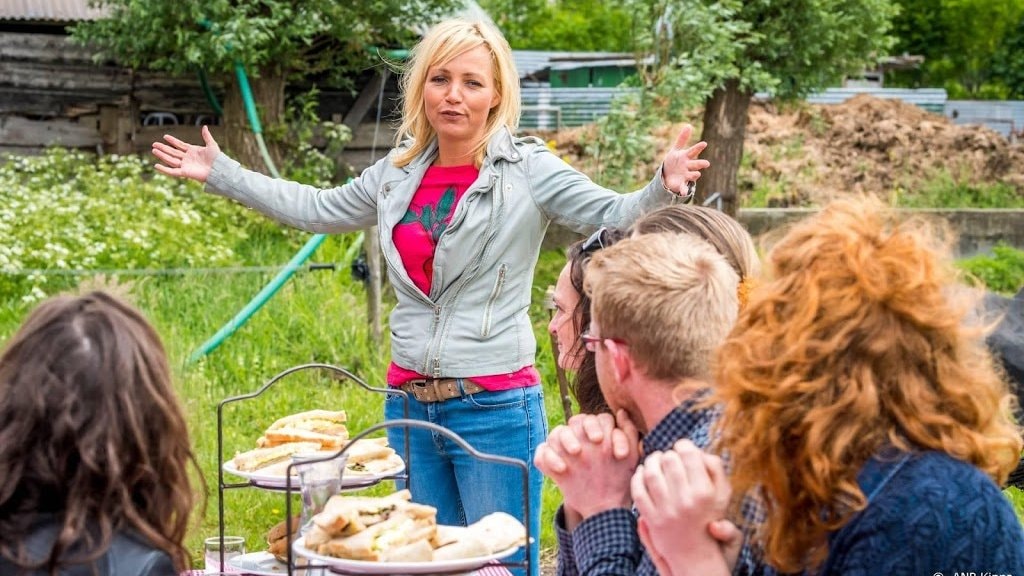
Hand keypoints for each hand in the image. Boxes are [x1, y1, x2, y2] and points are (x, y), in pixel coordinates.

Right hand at [151, 125, 220, 182]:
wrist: (219, 169)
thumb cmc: (218, 159)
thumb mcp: (212, 145)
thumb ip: (207, 136)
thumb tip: (205, 126)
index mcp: (193, 151)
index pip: (180, 145)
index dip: (172, 141)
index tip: (165, 136)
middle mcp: (187, 158)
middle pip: (173, 152)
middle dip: (163, 148)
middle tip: (154, 144)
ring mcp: (185, 165)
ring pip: (170, 160)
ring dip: (162, 155)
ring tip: (153, 150)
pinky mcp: (185, 172)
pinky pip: (172, 171)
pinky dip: (164, 169)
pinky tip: (156, 165)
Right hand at [534, 413, 639, 518]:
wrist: (605, 505)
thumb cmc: (619, 479)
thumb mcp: (630, 458)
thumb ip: (629, 433)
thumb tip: (622, 412)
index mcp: (600, 432)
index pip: (599, 418)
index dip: (602, 427)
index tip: (607, 445)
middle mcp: (581, 437)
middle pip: (577, 420)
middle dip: (583, 430)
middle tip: (592, 443)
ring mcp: (565, 449)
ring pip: (557, 432)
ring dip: (565, 440)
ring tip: (575, 453)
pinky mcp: (552, 463)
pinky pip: (541, 453)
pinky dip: (548, 458)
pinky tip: (561, 470)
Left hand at [631, 440, 732, 575]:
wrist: (697, 555)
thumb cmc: (710, 517)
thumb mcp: (723, 495)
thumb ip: (716, 469)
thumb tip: (699, 450)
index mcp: (705, 491)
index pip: (688, 453)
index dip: (683, 445)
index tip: (681, 447)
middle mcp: (686, 500)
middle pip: (668, 460)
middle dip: (667, 453)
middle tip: (667, 455)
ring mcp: (667, 510)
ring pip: (651, 473)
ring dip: (651, 462)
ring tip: (654, 460)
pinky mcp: (652, 519)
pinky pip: (638, 491)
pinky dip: (638, 477)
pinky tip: (643, 473)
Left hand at [660, 124, 709, 193]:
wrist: (668, 175)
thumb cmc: (674, 161)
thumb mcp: (676, 150)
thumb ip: (682, 139)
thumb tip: (689, 125)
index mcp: (686, 157)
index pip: (693, 151)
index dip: (698, 148)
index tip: (704, 144)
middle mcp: (688, 166)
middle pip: (696, 164)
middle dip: (700, 164)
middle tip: (706, 164)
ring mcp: (685, 176)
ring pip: (692, 175)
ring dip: (694, 175)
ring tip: (697, 174)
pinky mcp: (681, 184)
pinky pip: (683, 188)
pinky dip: (684, 190)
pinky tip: (683, 193)